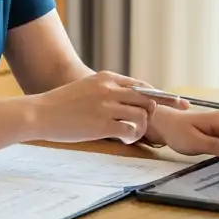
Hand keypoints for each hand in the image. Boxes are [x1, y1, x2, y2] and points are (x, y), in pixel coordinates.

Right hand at [29, 71, 185, 144]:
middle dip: (153, 114)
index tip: (179, 102)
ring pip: (143, 116)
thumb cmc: (62, 104)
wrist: (40, 113)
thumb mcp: (88, 88)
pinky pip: (131, 131)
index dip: (162, 96)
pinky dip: (132, 138)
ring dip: (142, 128)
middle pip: (149, 100)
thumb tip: (129, 100)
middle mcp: (111, 89)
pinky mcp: (103, 124)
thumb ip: (108, 90)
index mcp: (108, 78)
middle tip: (146, 127)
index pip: (143, 86)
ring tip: (130, 135)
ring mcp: (107, 106)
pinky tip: (124, 141)